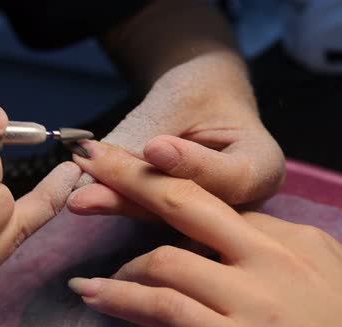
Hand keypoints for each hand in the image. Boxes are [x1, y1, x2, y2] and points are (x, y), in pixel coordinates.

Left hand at [67, 140, 341, 326]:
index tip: (128, 168)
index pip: (213, 202)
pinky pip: (166, 306)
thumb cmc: (340, 321)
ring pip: (166, 259)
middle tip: (90, 161)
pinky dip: (124, 297)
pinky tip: (96, 291)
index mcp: (290, 239)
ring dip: (121, 257)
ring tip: (93, 273)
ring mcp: (253, 300)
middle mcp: (270, 260)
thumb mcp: (321, 272)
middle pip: (185, 203)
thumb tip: (226, 229)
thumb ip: (271, 245)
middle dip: (130, 177)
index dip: (161, 183)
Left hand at [73, 52, 285, 208]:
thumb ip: (147, 133)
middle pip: (189, 204)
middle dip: (134, 194)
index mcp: (263, 166)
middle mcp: (242, 203)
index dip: (190, 165)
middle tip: (87, 189)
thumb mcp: (180, 99)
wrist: (200, 100)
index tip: (154, 148)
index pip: (231, 177)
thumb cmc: (200, 91)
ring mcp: (210, 217)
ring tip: (78, 196)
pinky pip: (145, 213)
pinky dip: (114, 201)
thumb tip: (93, 164)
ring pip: (160, 215)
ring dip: (116, 203)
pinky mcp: (178, 220)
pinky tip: (82, 196)